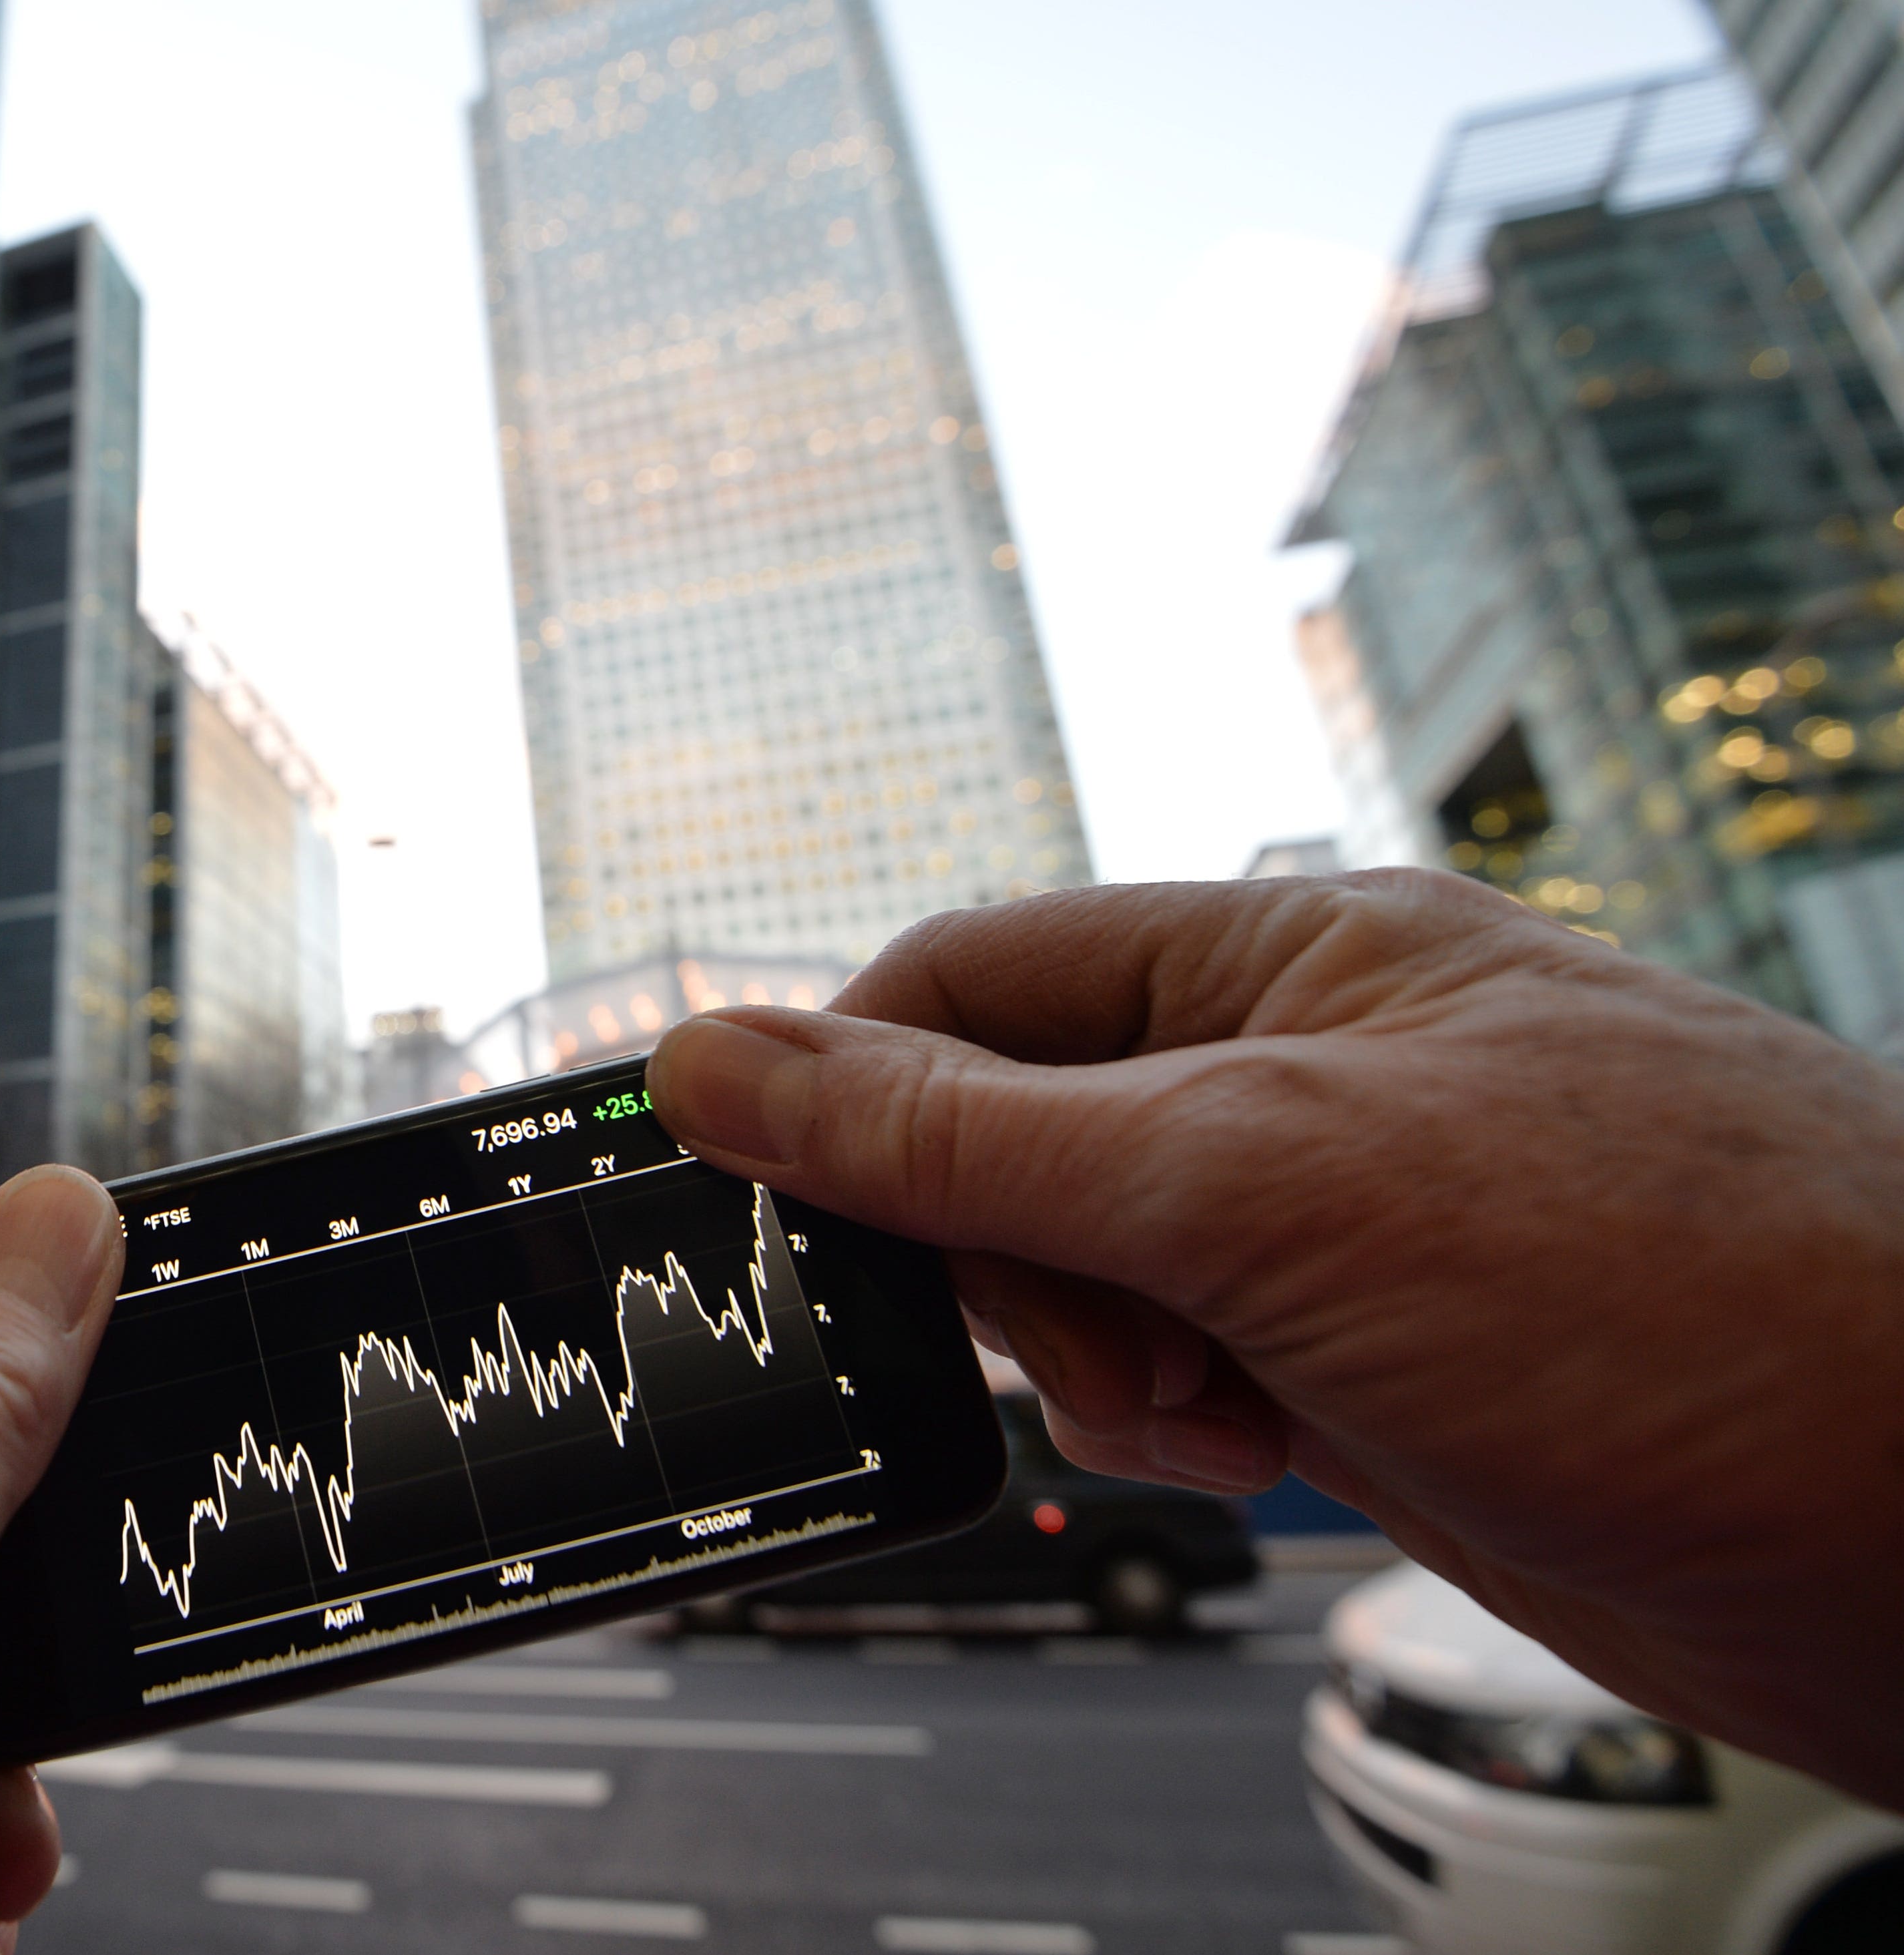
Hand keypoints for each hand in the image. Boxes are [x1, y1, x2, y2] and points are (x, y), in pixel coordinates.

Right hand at [644, 871, 1903, 1809]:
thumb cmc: (1683, 1294)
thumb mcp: (1256, 1183)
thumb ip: (964, 1131)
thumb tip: (724, 1062)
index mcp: (1287, 959)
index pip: (970, 983)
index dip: (851, 1088)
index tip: (768, 1202)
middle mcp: (1308, 1079)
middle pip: (1011, 1138)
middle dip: (1008, 1254)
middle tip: (1096, 1326)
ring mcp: (1344, 1231)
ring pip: (1087, 1277)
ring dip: (1097, 1359)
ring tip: (1212, 1401)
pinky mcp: (1377, 1369)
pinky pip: (1181, 1376)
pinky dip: (1178, 1425)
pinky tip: (1264, 1448)